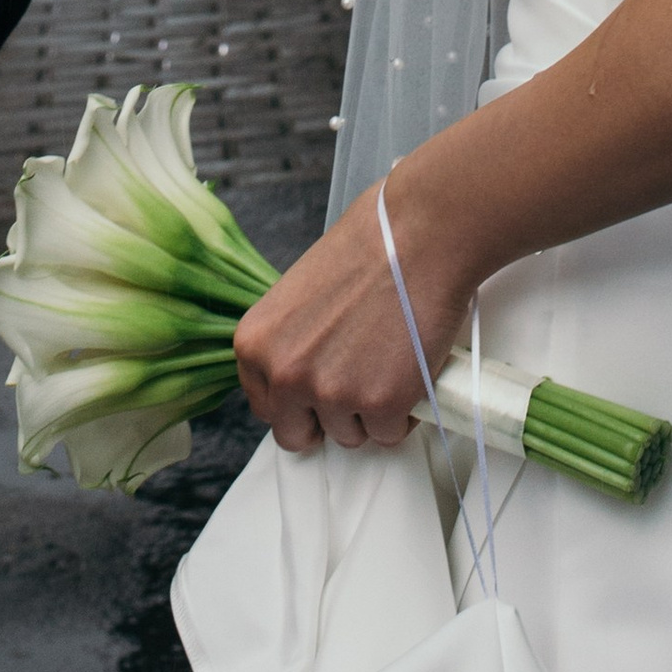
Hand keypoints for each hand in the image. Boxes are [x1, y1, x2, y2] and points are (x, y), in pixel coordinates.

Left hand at [233, 185, 465, 456]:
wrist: (418, 236)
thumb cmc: (366, 249)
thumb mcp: (297, 296)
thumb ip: (289, 342)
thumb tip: (302, 377)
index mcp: (254, 345)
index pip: (263, 406)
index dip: (294, 401)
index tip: (317, 390)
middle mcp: (284, 374)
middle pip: (295, 434)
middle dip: (324, 419)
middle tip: (353, 388)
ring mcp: (331, 394)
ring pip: (347, 435)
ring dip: (367, 412)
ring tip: (387, 364)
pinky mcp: (380, 404)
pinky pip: (389, 433)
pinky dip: (403, 412)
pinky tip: (408, 372)